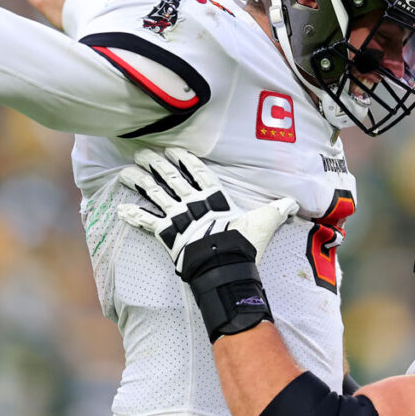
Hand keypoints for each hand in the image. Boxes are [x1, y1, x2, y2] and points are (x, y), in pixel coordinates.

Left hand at [118, 148, 297, 274]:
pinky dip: (134, 216)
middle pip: (171, 178)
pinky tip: (120, 209)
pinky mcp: (168, 235)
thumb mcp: (264, 222)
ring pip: (155, 194)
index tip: (173, 149)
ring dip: (139, 182)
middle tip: (142, 152)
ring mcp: (179, 217)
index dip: (184, 159)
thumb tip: (294, 202)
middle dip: (156, 164)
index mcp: (215, 197)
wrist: (226, 266)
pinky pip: (147, 223)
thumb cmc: (245, 244)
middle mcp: (194, 203)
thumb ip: (276, 210)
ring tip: (125, 172)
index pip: (197, 172)